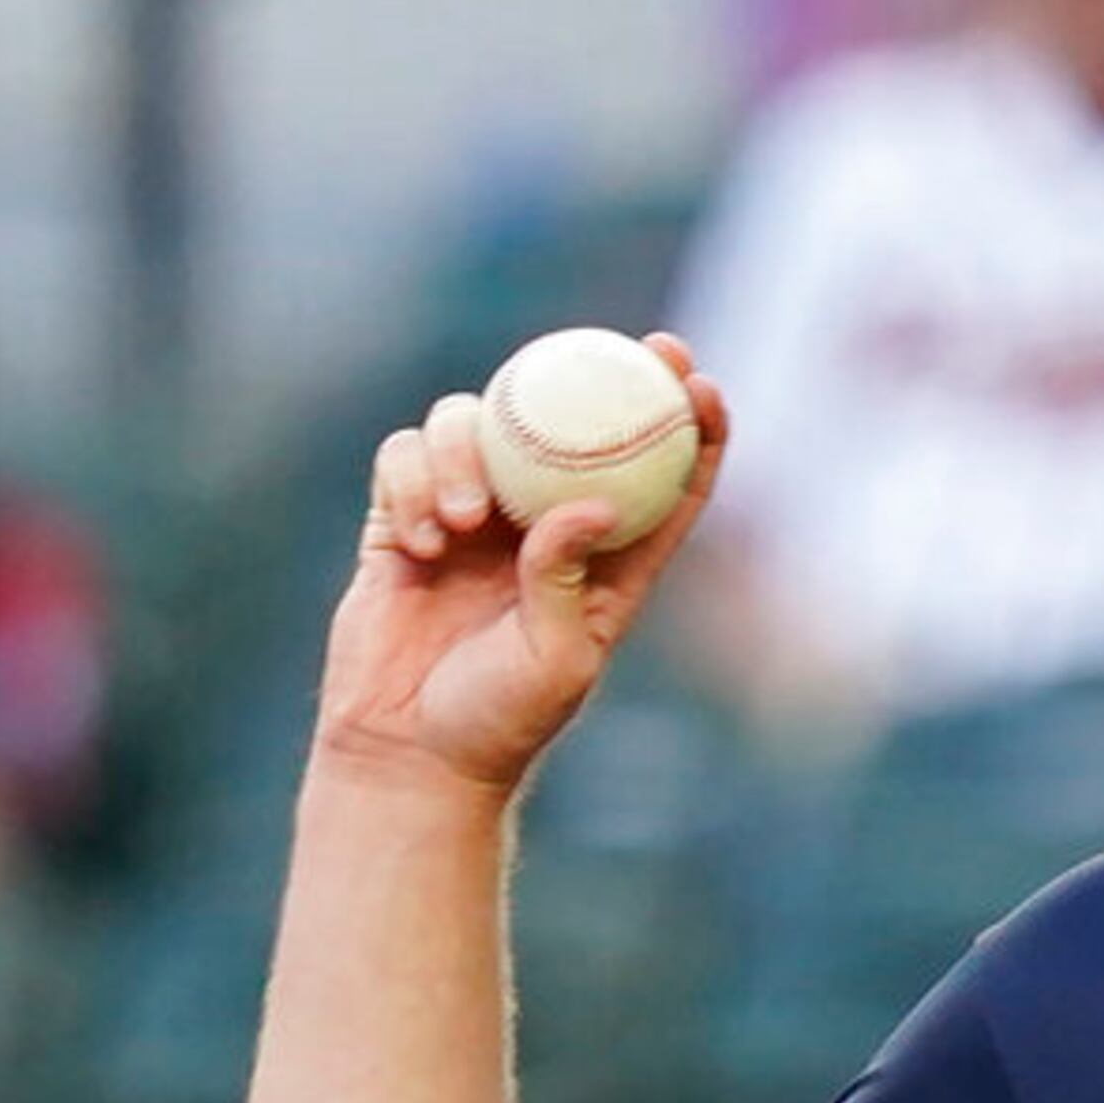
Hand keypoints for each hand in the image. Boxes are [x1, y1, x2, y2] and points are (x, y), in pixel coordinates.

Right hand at [316, 332, 728, 799]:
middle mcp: (541, 529)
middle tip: (626, 348)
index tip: (702, 384)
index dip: (690, 429)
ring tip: (464, 521)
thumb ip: (568, 578)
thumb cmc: (499, 722)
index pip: (662, 483)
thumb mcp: (556, 658)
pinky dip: (411, 482)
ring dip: (467, 452)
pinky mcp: (401, 521)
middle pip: (573, 425)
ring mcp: (469, 518)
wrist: (408, 755)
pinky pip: (404, 458)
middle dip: (601, 374)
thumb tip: (592, 504)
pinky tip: (418, 540)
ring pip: (474, 426)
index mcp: (604, 565)